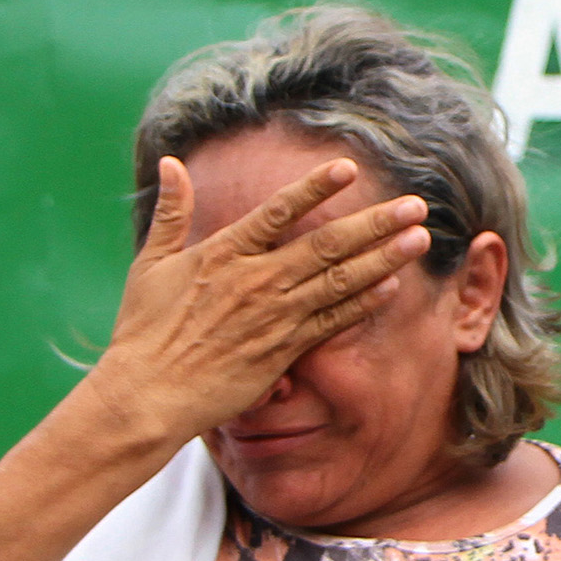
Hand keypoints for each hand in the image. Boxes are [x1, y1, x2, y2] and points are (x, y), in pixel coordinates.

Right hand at [83, 156, 433, 447]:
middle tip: (414, 205)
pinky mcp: (282, 351)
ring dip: (382, 258)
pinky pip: (331, 323)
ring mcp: (273, 316)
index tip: (348, 168)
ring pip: (339, 281)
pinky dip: (361, 304)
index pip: (277, 211)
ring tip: (417, 239)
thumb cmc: (144, 331)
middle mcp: (255, 281)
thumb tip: (170, 163)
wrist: (147, 396)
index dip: (314, 188)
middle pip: (326, 244)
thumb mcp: (150, 264)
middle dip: (374, 223)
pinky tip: (391, 287)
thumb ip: (171, 212)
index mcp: (223, 253)